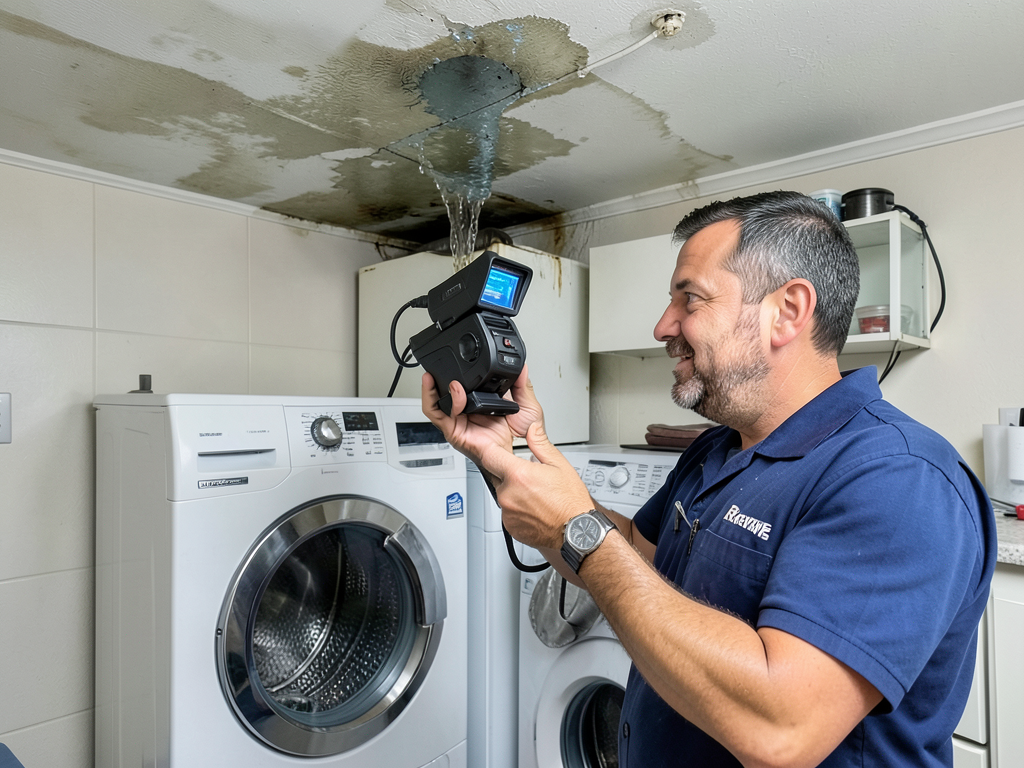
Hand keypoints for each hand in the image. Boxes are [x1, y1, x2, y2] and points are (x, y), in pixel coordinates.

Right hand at [420, 365, 543, 469]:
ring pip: (437, 401)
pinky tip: (449, 392)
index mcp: (481, 402)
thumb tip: (522, 367)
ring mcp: (458, 420)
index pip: (462, 384)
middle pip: (443, 391)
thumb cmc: (519, 437)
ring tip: (448, 378)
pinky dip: (436, 401)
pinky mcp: (453, 431)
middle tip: (444, 364)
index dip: (455, 372)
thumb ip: (523, 385)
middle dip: (439, 376)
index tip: (459, 359)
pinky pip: (438, 415)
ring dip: (437, 387)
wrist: (519, 455)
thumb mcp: (526, 405)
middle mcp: (466, 410)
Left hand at [484, 419, 593, 551]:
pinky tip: (533, 508)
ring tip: (535, 495)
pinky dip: (516, 509)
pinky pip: (507, 512)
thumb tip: (532, 429)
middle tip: (529, 478)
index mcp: (519, 476)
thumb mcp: (559, 464)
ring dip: (513, 492)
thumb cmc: (571, 502)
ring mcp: (507, 513)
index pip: (490, 456)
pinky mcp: (510, 527)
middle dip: (508, 473)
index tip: (496, 449)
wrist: (577, 531)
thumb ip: (540, 444)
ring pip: (502, 494)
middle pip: (496, 476)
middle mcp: (508, 495)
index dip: (492, 450)